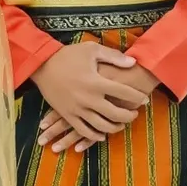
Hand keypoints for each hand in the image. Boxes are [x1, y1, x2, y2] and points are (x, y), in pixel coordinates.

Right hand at [31, 43, 153, 152]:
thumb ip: (114, 57)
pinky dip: (95, 135)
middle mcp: (89, 98)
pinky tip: (103, 135)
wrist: (42, 64)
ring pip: (101, 126)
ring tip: (122, 123)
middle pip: (115, 114)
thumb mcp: (92, 50)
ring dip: (115, 127)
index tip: (144, 99)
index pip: (124, 93)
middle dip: (129, 116)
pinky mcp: (67, 115)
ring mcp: (77, 109)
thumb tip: (133, 62)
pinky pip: (83, 130)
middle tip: (135, 113)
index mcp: (96, 82)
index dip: (137, 97)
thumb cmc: (68, 55)